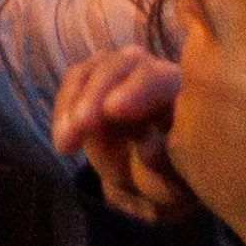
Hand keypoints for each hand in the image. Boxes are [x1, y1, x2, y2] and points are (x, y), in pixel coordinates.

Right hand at [50, 48, 197, 225]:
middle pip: (123, 64)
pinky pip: (75, 82)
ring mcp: (123, 72)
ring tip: (65, 143)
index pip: (159, 78)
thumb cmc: (173, 175)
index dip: (136, 90)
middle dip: (96, 93)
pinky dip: (64, 109)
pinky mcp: (95, 79)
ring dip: (73, 102)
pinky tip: (62, 142)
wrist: (155, 174)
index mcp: (183, 93)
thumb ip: (165, 165)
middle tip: (80, 125)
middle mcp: (154, 72)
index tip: (112, 111)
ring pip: (94, 69)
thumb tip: (145, 149)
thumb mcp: (177, 181)